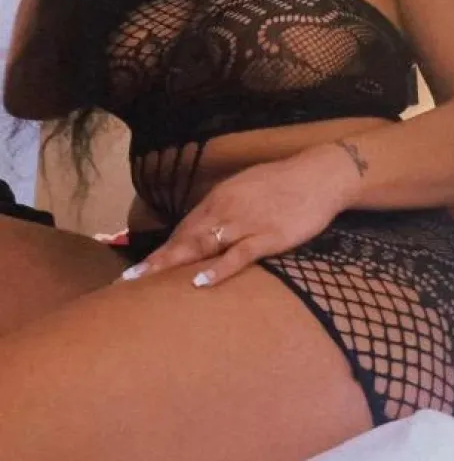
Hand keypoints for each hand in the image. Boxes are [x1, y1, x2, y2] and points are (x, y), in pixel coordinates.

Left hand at [120, 144, 351, 287]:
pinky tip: (199, 282)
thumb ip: (226, 208)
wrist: (319, 175)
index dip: (161, 249)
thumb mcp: (247, 189)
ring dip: (173, 265)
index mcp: (219, 198)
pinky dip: (217, 269)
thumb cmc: (285, 182)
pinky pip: (238, 255)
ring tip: (147, 284)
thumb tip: (208, 229)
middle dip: (156, 261)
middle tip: (127, 282)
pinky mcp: (267, 236)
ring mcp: (245, 223)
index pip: (183, 228)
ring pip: (202, 246)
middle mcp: (225, 210)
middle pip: (184, 238)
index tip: (139, 269)